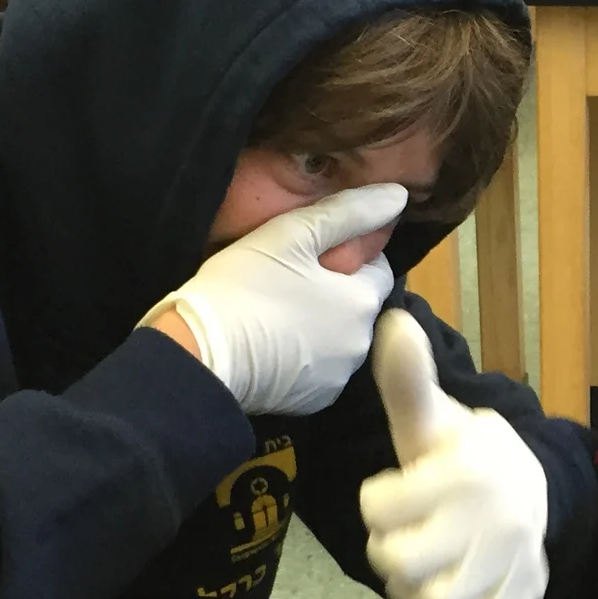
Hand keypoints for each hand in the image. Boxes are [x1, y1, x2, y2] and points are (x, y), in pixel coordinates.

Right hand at [153, 184, 404, 413]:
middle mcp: (363, 343)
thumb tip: (397, 196)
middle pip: (358, 307)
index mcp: (363, 301)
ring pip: (340, 339)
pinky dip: (305, 357)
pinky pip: (319, 370)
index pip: (378, 269)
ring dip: (321, 326)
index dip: (348, 256)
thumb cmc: (244, 285)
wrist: (200, 353)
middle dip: (335, 293)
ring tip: (276, 313)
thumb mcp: (292, 234)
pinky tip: (273, 345)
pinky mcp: (314, 402)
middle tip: (288, 281)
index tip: (312, 255)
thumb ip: (348, 212)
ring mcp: (339, 378)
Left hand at [358, 311, 548, 598]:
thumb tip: (392, 321)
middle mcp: (496, 521)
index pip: (375, 508)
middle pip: (397, 564)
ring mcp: (511, 566)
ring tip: (422, 567)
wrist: (535, 489)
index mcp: (467, 473)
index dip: (375, 503)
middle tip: (404, 537)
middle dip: (389, 552)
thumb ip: (407, 380)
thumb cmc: (464, 456)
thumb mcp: (432, 419)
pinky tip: (444, 594)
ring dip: (412, 593)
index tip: (394, 493)